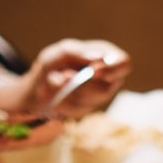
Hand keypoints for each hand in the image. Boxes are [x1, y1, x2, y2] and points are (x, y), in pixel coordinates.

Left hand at [14, 38, 130, 117]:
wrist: (38, 86)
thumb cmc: (54, 63)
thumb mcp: (62, 51)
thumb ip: (79, 52)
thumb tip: (98, 58)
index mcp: (106, 56)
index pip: (124, 63)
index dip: (113, 69)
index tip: (93, 70)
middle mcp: (109, 78)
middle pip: (107, 88)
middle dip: (83, 85)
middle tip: (64, 76)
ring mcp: (99, 96)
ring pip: (93, 101)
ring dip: (70, 93)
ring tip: (55, 82)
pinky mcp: (88, 109)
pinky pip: (80, 110)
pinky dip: (64, 103)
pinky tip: (56, 96)